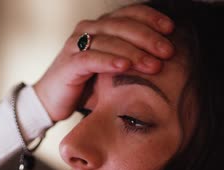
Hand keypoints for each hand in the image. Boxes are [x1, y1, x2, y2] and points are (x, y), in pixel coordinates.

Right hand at [34, 4, 174, 120]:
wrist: (52, 101)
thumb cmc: (86, 84)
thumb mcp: (113, 67)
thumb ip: (133, 57)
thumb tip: (167, 58)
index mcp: (100, 26)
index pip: (129, 13)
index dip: (151, 18)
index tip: (171, 30)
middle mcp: (87, 30)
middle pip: (122, 25)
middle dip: (148, 37)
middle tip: (168, 51)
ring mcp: (75, 45)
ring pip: (109, 41)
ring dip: (134, 52)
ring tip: (154, 65)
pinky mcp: (68, 63)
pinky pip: (91, 59)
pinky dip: (109, 62)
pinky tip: (124, 67)